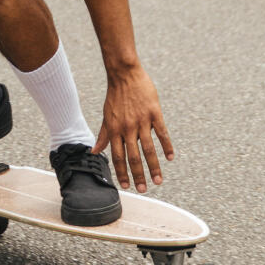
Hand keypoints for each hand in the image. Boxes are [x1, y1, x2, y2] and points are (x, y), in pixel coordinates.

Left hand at [92, 65, 173, 192]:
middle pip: (133, 157)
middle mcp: (127, 128)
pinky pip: (162, 133)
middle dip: (139, 175)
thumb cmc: (115, 96)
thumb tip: (94, 151)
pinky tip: (170, 158)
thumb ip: (103, 135)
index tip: (126, 186)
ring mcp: (141, 121)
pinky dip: (166, 146)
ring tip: (159, 181)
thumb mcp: (106, 116)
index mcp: (114, 130)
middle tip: (144, 190)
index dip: (122, 173)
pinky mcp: (154, 113)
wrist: (124, 74)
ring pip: (148, 149)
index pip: (117, 157)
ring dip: (154, 167)